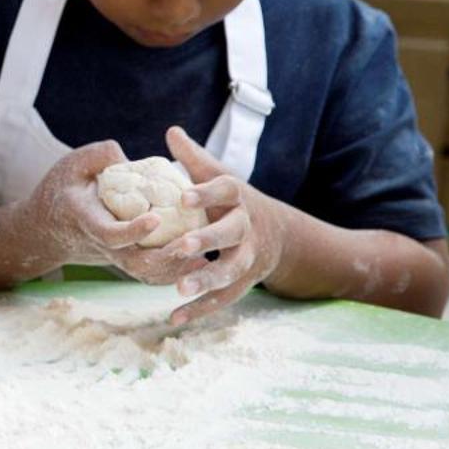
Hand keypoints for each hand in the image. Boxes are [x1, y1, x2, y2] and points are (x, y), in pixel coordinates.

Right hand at [22, 141, 189, 280]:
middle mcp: (103, 245)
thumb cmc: (62, 189)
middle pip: (135, 264)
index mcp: (87, 221)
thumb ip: (97, 156)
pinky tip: (200, 260)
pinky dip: (176, 271)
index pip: (110, 235)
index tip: (155, 218)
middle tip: (193, 244)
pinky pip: (152, 273)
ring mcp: (116, 257)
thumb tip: (124, 154)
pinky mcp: (127, 259)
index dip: (132, 231)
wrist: (48, 226)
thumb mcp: (71, 165)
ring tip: (205, 256)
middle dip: (166, 258)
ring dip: (177, 269)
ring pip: (148, 274)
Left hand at [162, 126, 286, 324]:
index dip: (206, 193)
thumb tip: (171, 130)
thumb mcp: (218, 175)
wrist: (277, 234)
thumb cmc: (232, 200)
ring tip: (179, 287)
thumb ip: (194, 158)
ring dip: (205, 280)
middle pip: (230, 234)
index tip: (182, 195)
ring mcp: (246, 258)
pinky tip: (174, 318)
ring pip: (229, 271)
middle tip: (182, 246)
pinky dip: (200, 310)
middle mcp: (245, 228)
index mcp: (238, 198)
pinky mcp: (242, 282)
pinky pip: (222, 298)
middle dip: (207, 240)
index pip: (226, 190)